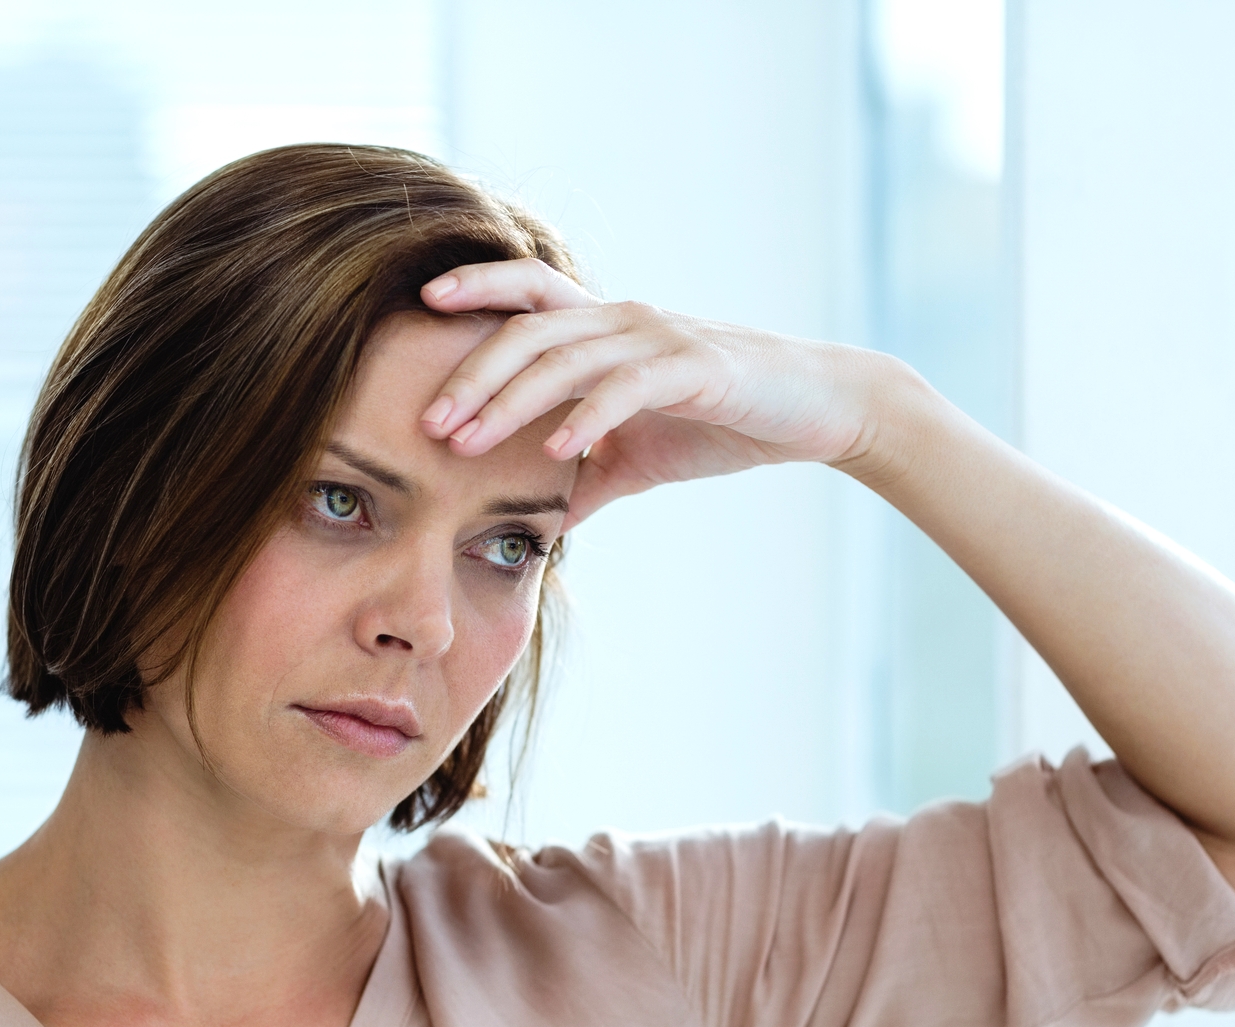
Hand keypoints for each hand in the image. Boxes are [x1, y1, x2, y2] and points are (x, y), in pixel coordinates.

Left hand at [417, 258, 896, 527]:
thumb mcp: (637, 458)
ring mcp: (658, 338)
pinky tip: (558, 449)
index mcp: (603, 328)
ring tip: (468, 440)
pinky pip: (627, 386)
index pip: (526, 294)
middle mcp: (623, 319)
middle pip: (527, 329)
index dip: (474, 288)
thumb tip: (537, 529)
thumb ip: (583, 483)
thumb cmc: (721, 422)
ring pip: (567, 356)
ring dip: (511, 400)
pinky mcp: (695, 367)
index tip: (420, 307)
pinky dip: (587, 415)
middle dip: (470, 375)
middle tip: (427, 423)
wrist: (815, 411)